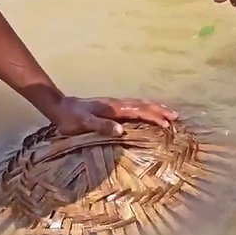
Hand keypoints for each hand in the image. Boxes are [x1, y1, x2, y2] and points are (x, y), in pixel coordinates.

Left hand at [46, 95, 178, 136]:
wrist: (59, 107)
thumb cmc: (70, 119)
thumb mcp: (84, 124)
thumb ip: (102, 126)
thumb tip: (122, 131)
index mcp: (113, 108)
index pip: (139, 111)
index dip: (154, 117)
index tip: (167, 124)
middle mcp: (117, 104)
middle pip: (143, 105)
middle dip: (160, 110)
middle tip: (176, 117)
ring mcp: (114, 104)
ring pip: (139, 104)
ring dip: (154, 107)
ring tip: (168, 112)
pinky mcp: (111, 107)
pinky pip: (133, 106)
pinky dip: (145, 108)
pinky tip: (147, 112)